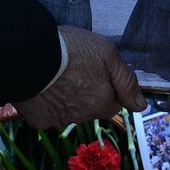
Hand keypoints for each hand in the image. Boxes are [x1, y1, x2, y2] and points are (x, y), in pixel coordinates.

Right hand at [14, 26, 145, 129]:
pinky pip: (49, 114)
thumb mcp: (107, 53)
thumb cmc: (71, 49)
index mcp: (102, 102)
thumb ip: (127, 80)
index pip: (115, 102)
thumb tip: (141, 106)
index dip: (109, 86)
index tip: (98, 71)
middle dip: (90, 94)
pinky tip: (44, 87)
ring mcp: (59, 120)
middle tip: (77, 71)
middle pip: (93, 107)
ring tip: (59, 76)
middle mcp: (83, 116)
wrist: (28, 55)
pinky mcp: (38, 120)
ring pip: (71, 112)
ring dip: (69, 99)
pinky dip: (48, 104)